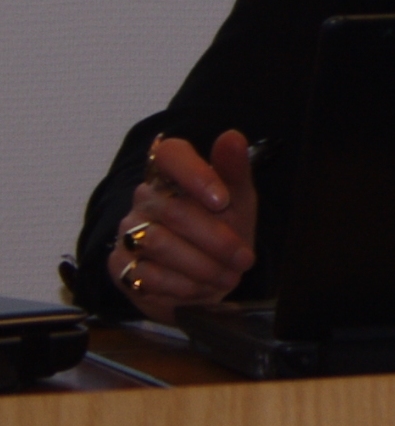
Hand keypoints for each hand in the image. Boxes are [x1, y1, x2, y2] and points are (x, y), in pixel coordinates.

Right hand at [107, 129, 257, 323]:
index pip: (171, 154)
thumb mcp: (239, 201)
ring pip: (160, 244)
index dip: (196, 174)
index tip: (223, 200)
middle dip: (217, 239)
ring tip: (228, 276)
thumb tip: (231, 136)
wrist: (207, 278)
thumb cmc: (222, 230)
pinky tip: (201, 289)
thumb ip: (234, 170)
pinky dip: (183, 286)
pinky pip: (147, 275)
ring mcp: (129, 231)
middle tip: (244, 258)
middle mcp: (145, 198)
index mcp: (173, 173)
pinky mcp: (119, 265)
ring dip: (202, 266)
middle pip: (175, 211)